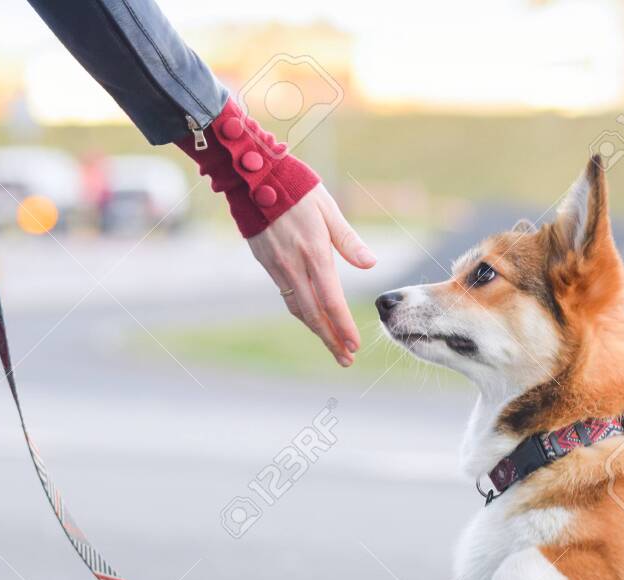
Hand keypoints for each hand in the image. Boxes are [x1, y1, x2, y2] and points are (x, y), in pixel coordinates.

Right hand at [248, 185, 375, 365]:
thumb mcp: (328, 208)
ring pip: (298, 307)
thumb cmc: (296, 187)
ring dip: (316, 330)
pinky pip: (287, 295)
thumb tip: (371, 264)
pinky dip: (302, 311)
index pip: (330, 300)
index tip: (354, 345)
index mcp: (313, 252)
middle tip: (346, 359)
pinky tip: (313, 318)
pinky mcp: (266, 263)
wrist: (252, 176)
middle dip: (330, 339)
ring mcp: (277, 266)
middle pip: (313, 313)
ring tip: (333, 346)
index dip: (342, 326)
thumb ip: (348, 239)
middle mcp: (293, 265)